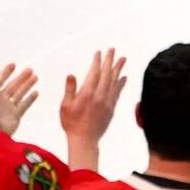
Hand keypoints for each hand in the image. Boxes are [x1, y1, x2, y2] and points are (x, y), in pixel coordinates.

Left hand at [0, 63, 38, 135]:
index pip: (0, 80)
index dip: (6, 72)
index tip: (14, 65)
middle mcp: (1, 100)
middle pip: (13, 86)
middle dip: (21, 77)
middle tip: (30, 69)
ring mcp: (9, 108)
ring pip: (20, 94)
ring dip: (27, 85)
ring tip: (35, 77)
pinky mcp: (16, 116)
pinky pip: (24, 105)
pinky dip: (30, 99)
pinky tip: (36, 92)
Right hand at [60, 49, 127, 170]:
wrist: (85, 140)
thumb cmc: (71, 123)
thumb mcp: (65, 106)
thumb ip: (70, 89)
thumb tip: (72, 74)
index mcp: (87, 94)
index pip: (93, 73)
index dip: (97, 61)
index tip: (99, 52)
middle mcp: (99, 96)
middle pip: (106, 74)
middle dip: (109, 60)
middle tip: (112, 49)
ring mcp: (107, 102)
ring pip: (114, 81)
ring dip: (118, 69)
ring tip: (123, 58)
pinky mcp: (111, 108)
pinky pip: (118, 92)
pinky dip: (121, 83)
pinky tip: (124, 77)